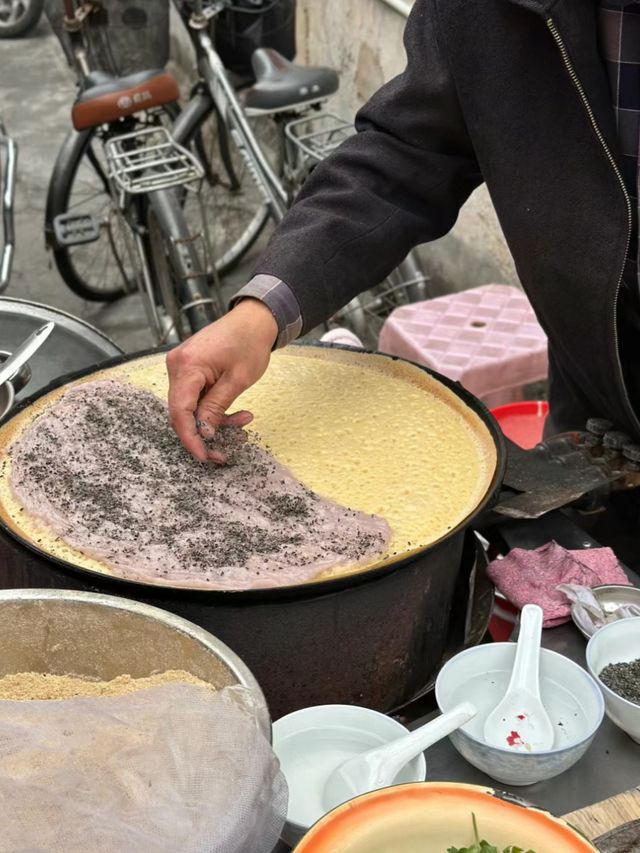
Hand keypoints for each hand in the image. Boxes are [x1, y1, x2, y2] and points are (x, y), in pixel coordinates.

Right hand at [166, 299, 277, 461]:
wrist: (254, 319)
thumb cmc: (249, 342)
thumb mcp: (237, 380)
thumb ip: (216, 408)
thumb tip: (203, 433)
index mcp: (187, 366)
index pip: (179, 412)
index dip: (190, 438)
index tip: (204, 456)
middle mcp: (176, 366)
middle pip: (182, 412)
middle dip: (205, 432)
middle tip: (226, 450)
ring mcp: (181, 367)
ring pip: (191, 407)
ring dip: (215, 420)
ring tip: (244, 420)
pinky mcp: (189, 369)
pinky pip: (196, 397)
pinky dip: (213, 408)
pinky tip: (237, 411)